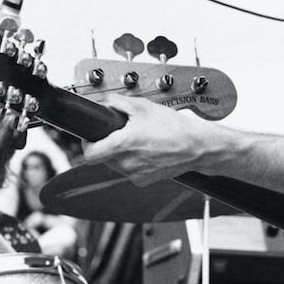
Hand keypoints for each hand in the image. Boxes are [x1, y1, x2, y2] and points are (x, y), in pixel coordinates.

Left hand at [80, 93, 208, 185]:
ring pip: (115, 164)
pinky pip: (129, 171)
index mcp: (122, 145)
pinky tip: (145, 151)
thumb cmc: (173, 127)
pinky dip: (132, 161)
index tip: (90, 137)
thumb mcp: (142, 106)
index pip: (89, 154)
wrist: (196, 147)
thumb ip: (117, 102)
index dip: (86, 144)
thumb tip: (105, 103)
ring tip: (137, 140)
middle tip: (119, 133)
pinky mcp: (144, 181)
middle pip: (102, 158)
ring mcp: (134, 174)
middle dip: (106, 145)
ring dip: (119, 153)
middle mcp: (126, 163)